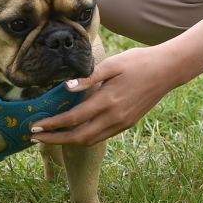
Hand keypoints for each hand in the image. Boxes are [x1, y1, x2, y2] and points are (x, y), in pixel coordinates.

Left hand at [30, 45, 177, 146]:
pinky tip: (74, 131)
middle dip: (55, 139)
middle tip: (35, 137)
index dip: (52, 125)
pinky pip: (101, 136)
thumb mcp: (113, 64)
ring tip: (51, 137)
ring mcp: (121, 123)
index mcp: (108, 101)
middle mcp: (114, 117)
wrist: (167, 71)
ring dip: (68, 141)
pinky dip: (84, 137)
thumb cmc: (138, 62)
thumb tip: (67, 87)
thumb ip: (89, 77)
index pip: (73, 119)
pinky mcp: (127, 123)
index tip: (35, 127)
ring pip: (90, 140)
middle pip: (78, 137)